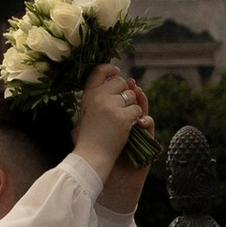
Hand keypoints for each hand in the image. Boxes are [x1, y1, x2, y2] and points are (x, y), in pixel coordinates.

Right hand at [72, 61, 150, 175]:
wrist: (91, 157)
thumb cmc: (89, 138)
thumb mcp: (87, 112)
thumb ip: (99, 96)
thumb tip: (118, 77)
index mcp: (88, 94)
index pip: (99, 71)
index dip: (110, 69)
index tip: (117, 72)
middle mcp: (99, 96)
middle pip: (121, 82)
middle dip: (125, 92)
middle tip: (122, 106)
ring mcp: (111, 106)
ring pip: (132, 96)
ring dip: (132, 106)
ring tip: (123, 120)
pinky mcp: (123, 118)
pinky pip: (138, 111)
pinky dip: (137, 119)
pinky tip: (128, 128)